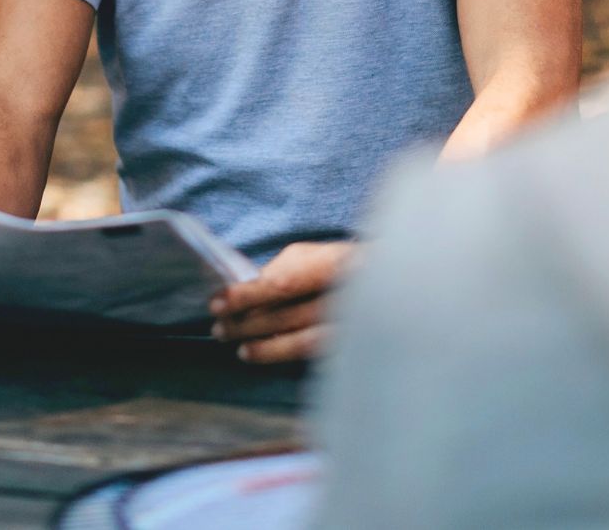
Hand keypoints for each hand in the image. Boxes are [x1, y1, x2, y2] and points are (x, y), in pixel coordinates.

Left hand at [210, 240, 354, 364]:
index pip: (283, 283)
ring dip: (265, 346)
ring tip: (239, 348)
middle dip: (249, 323)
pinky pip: (315, 355)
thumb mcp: (317, 254)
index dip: (247, 295)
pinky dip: (286, 355)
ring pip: (303, 341)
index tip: (218, 303)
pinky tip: (263, 355)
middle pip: (289, 315)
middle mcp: (351, 295)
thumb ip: (285, 269)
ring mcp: (358, 326)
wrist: (391, 286)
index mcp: (338, 263)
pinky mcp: (357, 347)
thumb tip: (251, 288)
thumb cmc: (345, 265)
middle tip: (219, 329)